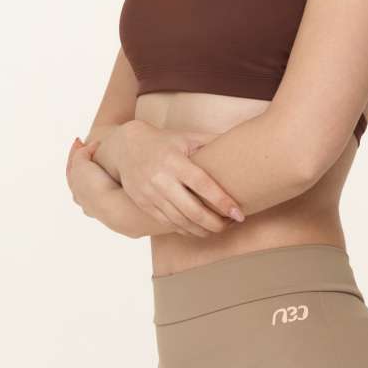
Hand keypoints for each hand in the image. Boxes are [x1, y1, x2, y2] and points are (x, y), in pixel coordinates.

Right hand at [102, 119, 246, 236]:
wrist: (126, 147)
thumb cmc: (164, 141)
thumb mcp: (186, 137)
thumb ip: (211, 142)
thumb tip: (242, 145)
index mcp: (175, 161)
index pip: (203, 185)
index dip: (222, 202)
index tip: (239, 214)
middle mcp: (161, 179)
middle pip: (192, 210)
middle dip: (215, 223)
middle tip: (230, 224)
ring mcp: (150, 194)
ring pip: (180, 221)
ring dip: (202, 230)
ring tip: (218, 229)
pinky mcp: (143, 204)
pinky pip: (167, 223)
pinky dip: (185, 230)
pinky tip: (198, 230)